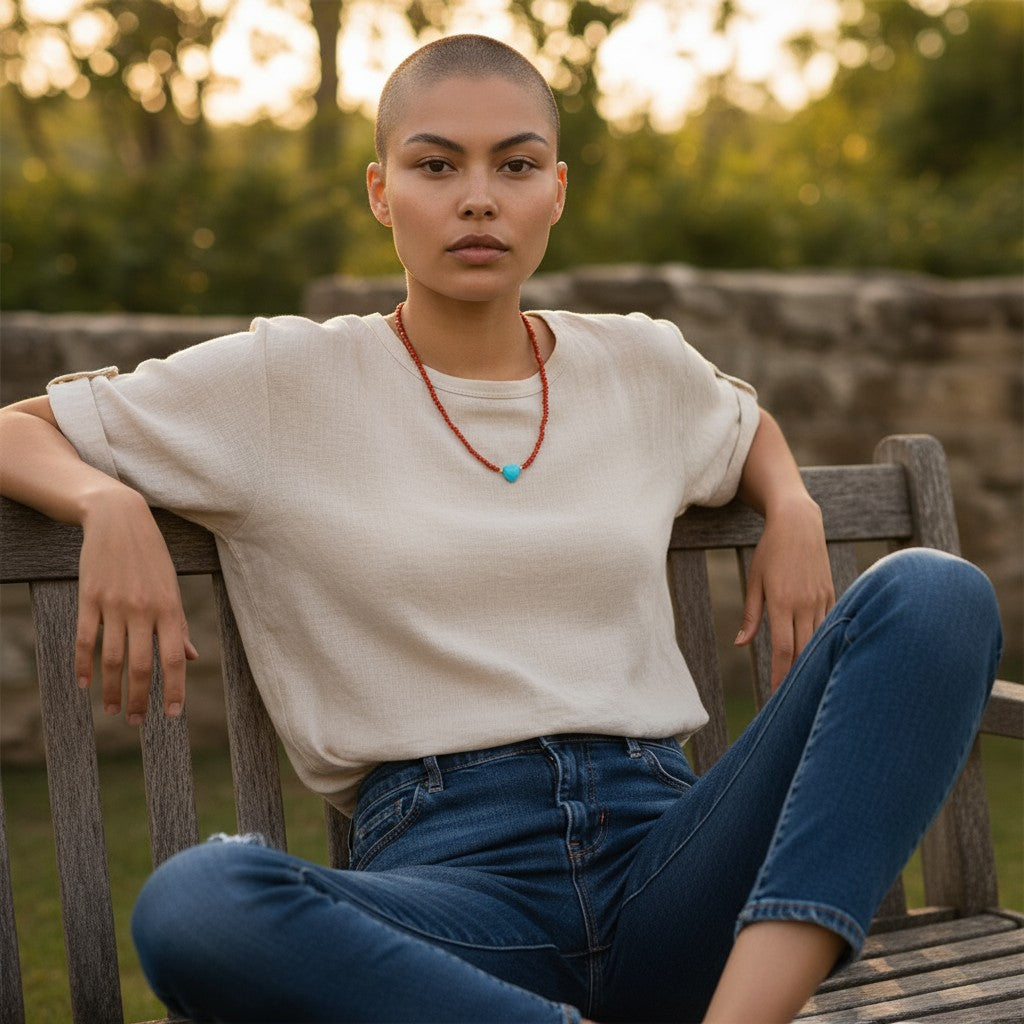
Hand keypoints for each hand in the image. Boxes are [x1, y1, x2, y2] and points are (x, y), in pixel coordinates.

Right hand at [76, 487, 197, 723]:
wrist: (119, 520)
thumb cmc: (152, 557)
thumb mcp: (172, 588)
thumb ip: (178, 626)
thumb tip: (190, 658)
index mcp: (169, 609)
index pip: (173, 659)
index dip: (173, 689)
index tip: (171, 714)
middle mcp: (143, 610)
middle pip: (140, 665)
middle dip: (139, 698)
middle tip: (136, 722)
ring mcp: (114, 605)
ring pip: (111, 659)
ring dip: (111, 689)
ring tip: (112, 709)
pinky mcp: (89, 598)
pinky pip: (85, 639)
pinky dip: (83, 665)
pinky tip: (85, 684)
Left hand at [735, 494, 833, 690]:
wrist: (799, 523)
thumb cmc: (770, 551)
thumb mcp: (754, 580)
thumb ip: (750, 614)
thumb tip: (740, 644)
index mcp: (782, 603)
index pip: (782, 649)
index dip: (780, 675)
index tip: (776, 696)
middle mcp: (804, 604)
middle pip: (802, 650)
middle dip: (796, 677)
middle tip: (790, 701)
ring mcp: (821, 599)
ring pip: (818, 640)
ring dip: (812, 663)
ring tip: (806, 685)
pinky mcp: (831, 594)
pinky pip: (829, 625)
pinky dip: (825, 642)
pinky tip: (821, 657)